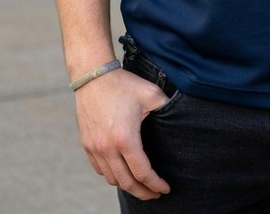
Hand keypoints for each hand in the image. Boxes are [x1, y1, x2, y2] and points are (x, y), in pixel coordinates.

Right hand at [74, 68, 171, 198]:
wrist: (93, 75)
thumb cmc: (123, 84)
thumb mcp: (150, 93)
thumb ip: (167, 107)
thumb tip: (182, 115)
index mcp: (125, 139)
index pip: (143, 173)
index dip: (156, 184)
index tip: (165, 189)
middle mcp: (107, 148)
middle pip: (127, 183)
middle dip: (143, 192)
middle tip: (155, 194)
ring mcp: (94, 148)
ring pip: (111, 179)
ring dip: (127, 185)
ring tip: (140, 185)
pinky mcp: (86, 144)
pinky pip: (99, 169)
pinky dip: (112, 176)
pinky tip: (122, 172)